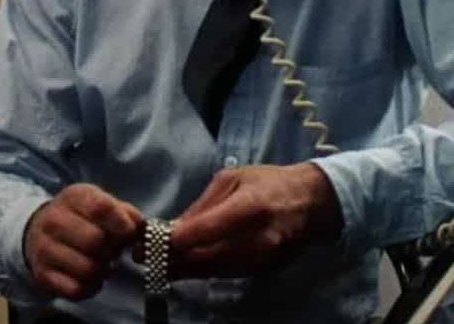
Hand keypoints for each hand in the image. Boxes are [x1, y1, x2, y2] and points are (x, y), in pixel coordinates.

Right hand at [24, 184, 144, 299]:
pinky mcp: (42, 273)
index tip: (127, 233)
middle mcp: (54, 220)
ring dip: (101, 271)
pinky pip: (76, 290)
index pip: (101, 208)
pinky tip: (88, 277)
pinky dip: (89, 287)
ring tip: (99, 263)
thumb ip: (128, 216)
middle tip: (110, 250)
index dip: (121, 224)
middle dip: (110, 250)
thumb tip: (140, 240)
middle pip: (95, 241)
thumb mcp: (103, 205)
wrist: (39, 230)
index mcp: (74, 197)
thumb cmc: (82, 219)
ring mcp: (44, 247)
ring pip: (87, 269)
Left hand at [166, 163, 341, 279]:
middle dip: (171, 257)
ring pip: (213, 270)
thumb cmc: (269, 183)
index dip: (178, 239)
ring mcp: (263, 259)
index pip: (210, 228)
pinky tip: (178, 267)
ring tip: (152, 263)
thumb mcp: (234, 179)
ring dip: (180, 268)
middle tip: (140, 255)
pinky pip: (224, 274)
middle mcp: (259, 239)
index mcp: (252, 206)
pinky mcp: (262, 271)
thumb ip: (204, 205)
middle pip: (208, 255)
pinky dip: (199, 271)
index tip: (149, 241)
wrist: (313, 204)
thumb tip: (174, 227)